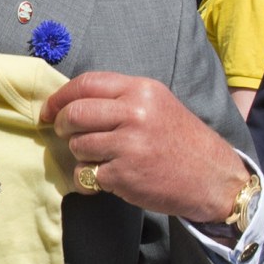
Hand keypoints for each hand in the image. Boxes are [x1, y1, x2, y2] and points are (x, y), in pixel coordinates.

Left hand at [41, 72, 248, 222]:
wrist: (214, 179)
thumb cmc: (182, 141)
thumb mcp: (157, 104)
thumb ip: (119, 99)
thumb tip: (72, 102)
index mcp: (141, 90)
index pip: (86, 84)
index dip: (60, 97)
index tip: (49, 110)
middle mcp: (134, 113)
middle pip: (75, 114)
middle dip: (62, 125)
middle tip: (64, 134)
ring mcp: (128, 145)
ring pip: (77, 145)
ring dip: (80, 154)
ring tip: (100, 158)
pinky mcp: (123, 175)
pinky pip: (85, 174)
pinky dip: (89, 179)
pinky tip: (107, 179)